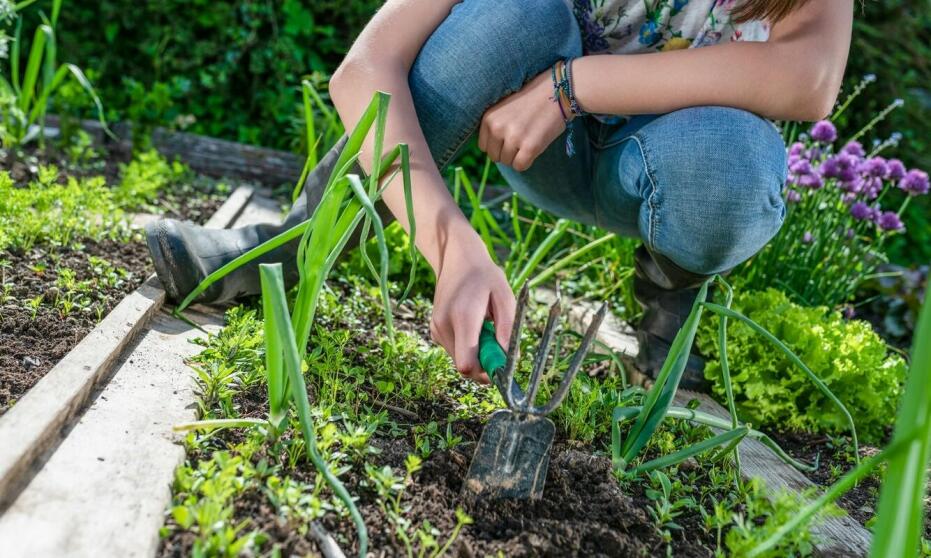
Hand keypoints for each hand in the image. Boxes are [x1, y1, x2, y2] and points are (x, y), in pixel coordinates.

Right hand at [430, 235, 515, 382]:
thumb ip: (508, 328)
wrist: (456, 258)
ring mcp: (436, 329)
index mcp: (462, 318)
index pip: (467, 364)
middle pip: (465, 366)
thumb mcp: (505, 296)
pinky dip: (467, 345)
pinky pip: (455, 350)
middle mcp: (444, 326)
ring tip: (485, 327)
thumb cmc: (485, 276)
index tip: (500, 364)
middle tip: (496, 341)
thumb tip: (509, 359)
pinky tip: (473, 325)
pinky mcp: (435, 330)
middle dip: (484, 363)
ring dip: (476, 352)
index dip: (485, 372)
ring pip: (460, 359)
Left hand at [478, 69, 565, 171]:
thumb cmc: (532, 99)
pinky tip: (533, 148)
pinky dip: (526, 162)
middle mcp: (497, 128)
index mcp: (489, 118)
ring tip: (529, 140)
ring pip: (507, 162)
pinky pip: (520, 166)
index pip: (483, 147)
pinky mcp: (530, 147)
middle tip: (521, 140)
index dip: (497, 145)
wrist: (557, 92)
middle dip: (506, 152)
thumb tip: (491, 149)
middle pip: (494, 157)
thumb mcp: (504, 108)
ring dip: (517, 156)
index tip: (509, 138)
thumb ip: (495, 125)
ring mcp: (513, 138)